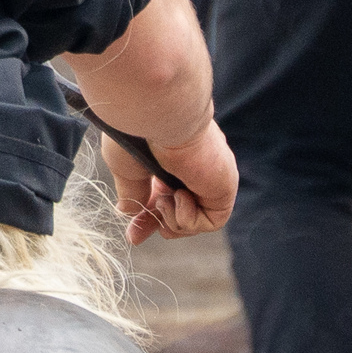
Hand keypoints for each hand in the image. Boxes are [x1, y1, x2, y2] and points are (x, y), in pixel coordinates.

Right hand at [103, 118, 236, 244]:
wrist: (160, 117)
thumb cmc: (139, 134)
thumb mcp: (127, 169)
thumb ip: (132, 193)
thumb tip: (129, 212)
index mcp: (169, 160)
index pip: (163, 196)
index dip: (148, 217)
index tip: (132, 233)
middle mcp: (192, 168)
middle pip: (181, 211)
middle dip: (159, 225)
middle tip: (136, 234)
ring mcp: (210, 178)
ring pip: (196, 219)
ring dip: (173, 220)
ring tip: (164, 198)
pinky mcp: (224, 186)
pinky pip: (212, 221)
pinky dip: (190, 219)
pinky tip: (180, 195)